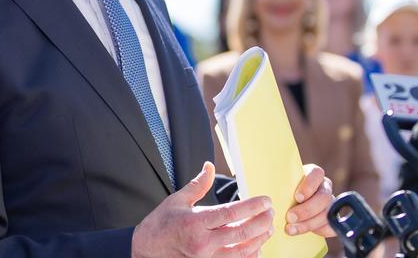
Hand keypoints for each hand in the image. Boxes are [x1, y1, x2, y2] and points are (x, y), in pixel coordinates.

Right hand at [132, 162, 273, 257]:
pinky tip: (257, 245)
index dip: (252, 206)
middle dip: (261, 222)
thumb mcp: (177, 200)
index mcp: (195, 222)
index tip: (265, 200)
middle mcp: (203, 242)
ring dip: (259, 238)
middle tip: (271, 212)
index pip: (231, 213)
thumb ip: (197, 184)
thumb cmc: (160, 225)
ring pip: (242, 250)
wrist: (146, 251)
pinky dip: (249, 254)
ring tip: (268, 227)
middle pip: (241, 232)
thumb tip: (209, 167)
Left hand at [284, 164, 334, 237]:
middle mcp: (324, 187)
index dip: (309, 185)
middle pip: (323, 197)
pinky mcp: (331, 218)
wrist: (287, 205)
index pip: (317, 174)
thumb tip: (265, 191)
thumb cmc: (281, 191)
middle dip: (306, 210)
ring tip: (291, 229)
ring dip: (309, 223)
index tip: (297, 197)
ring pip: (327, 214)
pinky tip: (307, 233)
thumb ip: (278, 184)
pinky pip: (332, 226)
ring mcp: (329, 203)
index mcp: (313, 174)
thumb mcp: (280, 184)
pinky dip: (321, 231)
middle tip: (290, 217)